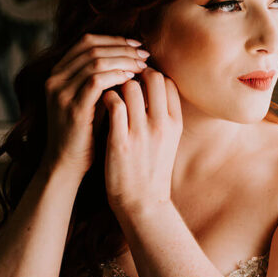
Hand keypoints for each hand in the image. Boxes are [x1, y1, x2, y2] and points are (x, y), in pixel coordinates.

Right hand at [42, 33, 149, 181]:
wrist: (67, 163)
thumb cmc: (84, 133)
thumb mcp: (89, 99)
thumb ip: (99, 79)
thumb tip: (130, 58)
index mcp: (58, 73)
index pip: (87, 42)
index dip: (114, 40)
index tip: (137, 45)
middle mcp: (55, 79)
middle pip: (92, 48)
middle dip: (122, 48)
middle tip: (145, 54)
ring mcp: (61, 92)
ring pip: (96, 62)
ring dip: (123, 60)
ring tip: (143, 65)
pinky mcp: (72, 107)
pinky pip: (96, 81)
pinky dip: (116, 76)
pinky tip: (132, 79)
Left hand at [101, 67, 182, 219]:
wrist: (142, 202)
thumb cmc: (152, 169)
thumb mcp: (169, 140)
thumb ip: (164, 114)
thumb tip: (154, 86)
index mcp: (174, 123)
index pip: (167, 81)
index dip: (151, 74)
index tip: (138, 79)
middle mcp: (161, 124)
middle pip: (152, 77)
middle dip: (135, 74)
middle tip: (122, 80)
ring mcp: (141, 132)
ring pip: (130, 87)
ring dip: (118, 84)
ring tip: (111, 91)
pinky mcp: (121, 141)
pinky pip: (114, 104)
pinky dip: (107, 97)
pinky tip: (102, 102)